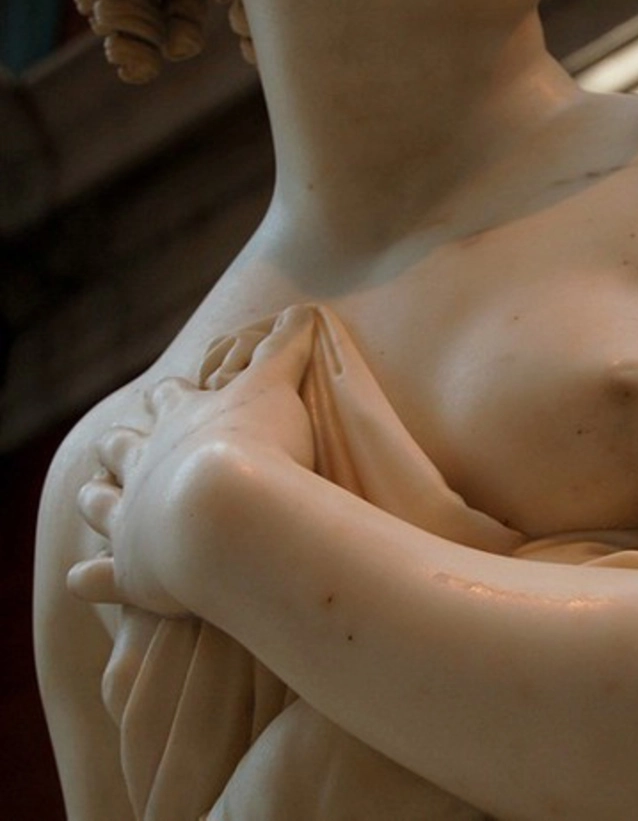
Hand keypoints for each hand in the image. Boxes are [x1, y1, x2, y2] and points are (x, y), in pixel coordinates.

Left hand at [68, 306, 318, 614]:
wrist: (232, 511)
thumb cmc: (260, 446)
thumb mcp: (276, 388)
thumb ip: (286, 350)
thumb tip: (304, 310)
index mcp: (181, 420)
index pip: (170, 399)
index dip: (171, 396)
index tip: (169, 392)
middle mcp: (145, 464)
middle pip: (122, 447)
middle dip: (121, 444)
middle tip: (120, 444)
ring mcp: (133, 516)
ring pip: (101, 503)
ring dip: (98, 499)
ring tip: (94, 497)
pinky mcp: (132, 566)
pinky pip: (99, 576)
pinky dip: (90, 577)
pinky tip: (83, 577)